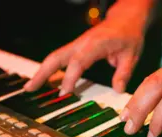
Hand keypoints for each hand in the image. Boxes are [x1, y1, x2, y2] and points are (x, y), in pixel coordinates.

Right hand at [24, 5, 147, 94]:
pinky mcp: (76, 48)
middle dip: (42, 73)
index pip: (78, 62)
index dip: (70, 77)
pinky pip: (59, 58)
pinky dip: (49, 69)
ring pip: (54, 57)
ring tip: (30, 87)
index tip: (64, 92)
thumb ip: (124, 73)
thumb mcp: (132, 55)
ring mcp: (77, 45)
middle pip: (56, 57)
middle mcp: (82, 43)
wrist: (125, 19)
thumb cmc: (128, 35)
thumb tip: (118, 91)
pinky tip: (43, 80)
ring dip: (41, 71)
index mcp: (95, 44)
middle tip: (30, 88)